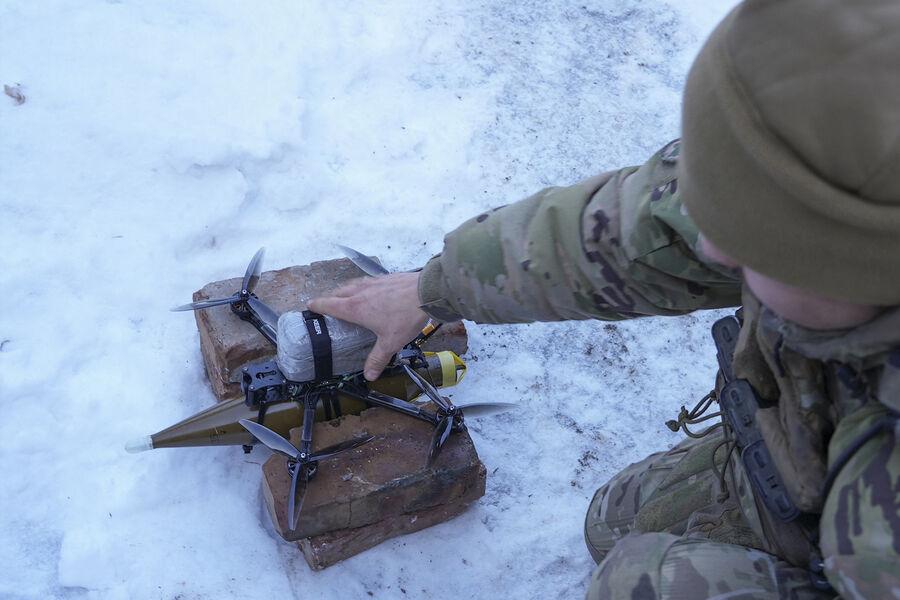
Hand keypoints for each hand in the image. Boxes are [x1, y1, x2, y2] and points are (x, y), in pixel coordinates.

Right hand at [308, 272, 428, 380]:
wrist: (426, 292)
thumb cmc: (405, 317)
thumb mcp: (390, 342)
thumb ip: (378, 359)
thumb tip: (369, 376)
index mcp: (354, 307)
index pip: (328, 304)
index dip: (317, 305)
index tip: (310, 306)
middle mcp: (360, 292)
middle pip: (338, 292)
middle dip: (330, 298)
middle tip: (327, 304)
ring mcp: (373, 282)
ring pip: (352, 284)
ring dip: (345, 290)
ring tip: (345, 296)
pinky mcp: (385, 277)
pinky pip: (367, 281)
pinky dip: (362, 286)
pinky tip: (370, 291)